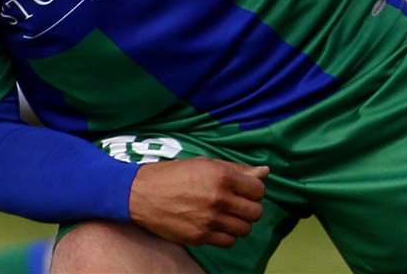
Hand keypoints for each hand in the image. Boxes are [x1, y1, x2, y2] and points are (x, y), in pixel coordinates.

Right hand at [128, 157, 267, 247]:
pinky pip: (228, 242)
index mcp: (222, 177)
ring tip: (229, 216)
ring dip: (240, 223)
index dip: (255, 190)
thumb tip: (265, 171)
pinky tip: (218, 226)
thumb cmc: (175, 174)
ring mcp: (209, 220)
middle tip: (239, 204)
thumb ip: (238, 169)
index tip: (246, 190)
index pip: (258, 190)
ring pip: (244, 229)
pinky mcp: (198, 237)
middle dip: (250, 208)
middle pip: (255, 212)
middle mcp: (218, 199)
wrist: (142, 193)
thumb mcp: (207, 164)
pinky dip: (227, 235)